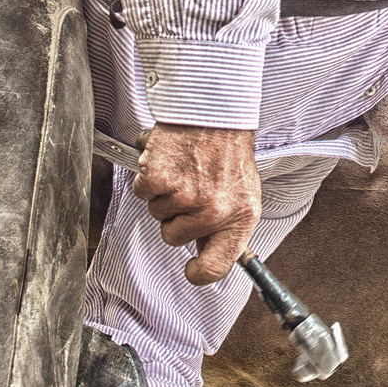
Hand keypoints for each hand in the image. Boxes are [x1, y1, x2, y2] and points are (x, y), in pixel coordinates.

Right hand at [133, 123, 260, 284]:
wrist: (216, 113)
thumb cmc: (229, 152)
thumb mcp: (244, 194)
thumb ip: (228, 226)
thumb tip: (206, 253)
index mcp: (239, 219)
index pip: (216, 267)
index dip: (199, 273)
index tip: (192, 270)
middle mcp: (213, 212)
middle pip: (173, 237)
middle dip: (177, 216)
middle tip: (192, 188)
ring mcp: (186, 197)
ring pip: (157, 213)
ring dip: (165, 194)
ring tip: (185, 171)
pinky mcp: (161, 179)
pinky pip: (143, 192)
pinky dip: (149, 178)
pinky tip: (169, 163)